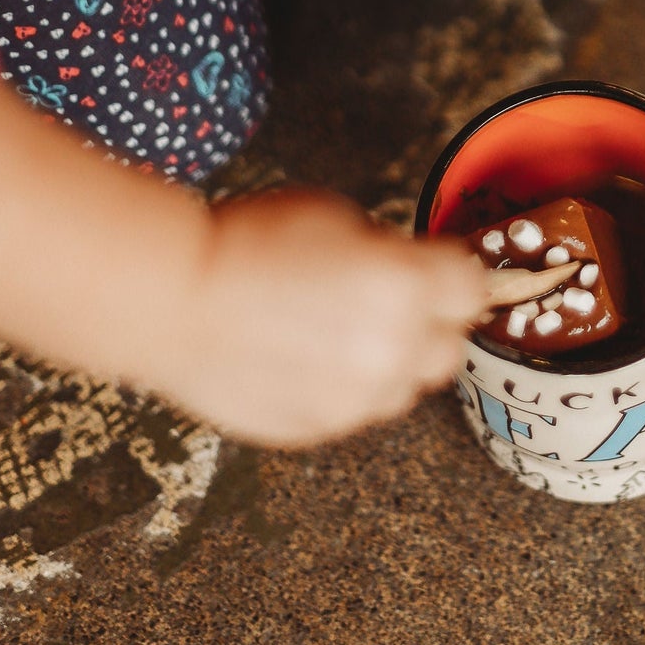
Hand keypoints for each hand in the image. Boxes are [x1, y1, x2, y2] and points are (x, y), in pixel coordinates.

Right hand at [0, 82, 488, 450]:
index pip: (474, 289)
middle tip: (388, 301)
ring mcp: (355, 399)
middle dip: (429, 324)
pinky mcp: (319, 429)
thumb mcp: (335, 215)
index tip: (437, 269)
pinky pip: (356, 411)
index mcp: (407, 288)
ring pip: (404, 387)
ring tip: (337, 332)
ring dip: (389, 362)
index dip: (452, 274)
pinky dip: (344, 388)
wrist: (170, 298)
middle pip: (449, 347)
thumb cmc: (245, 243)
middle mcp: (393, 351)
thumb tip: (411, 267)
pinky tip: (304, 359)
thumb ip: (389, 249)